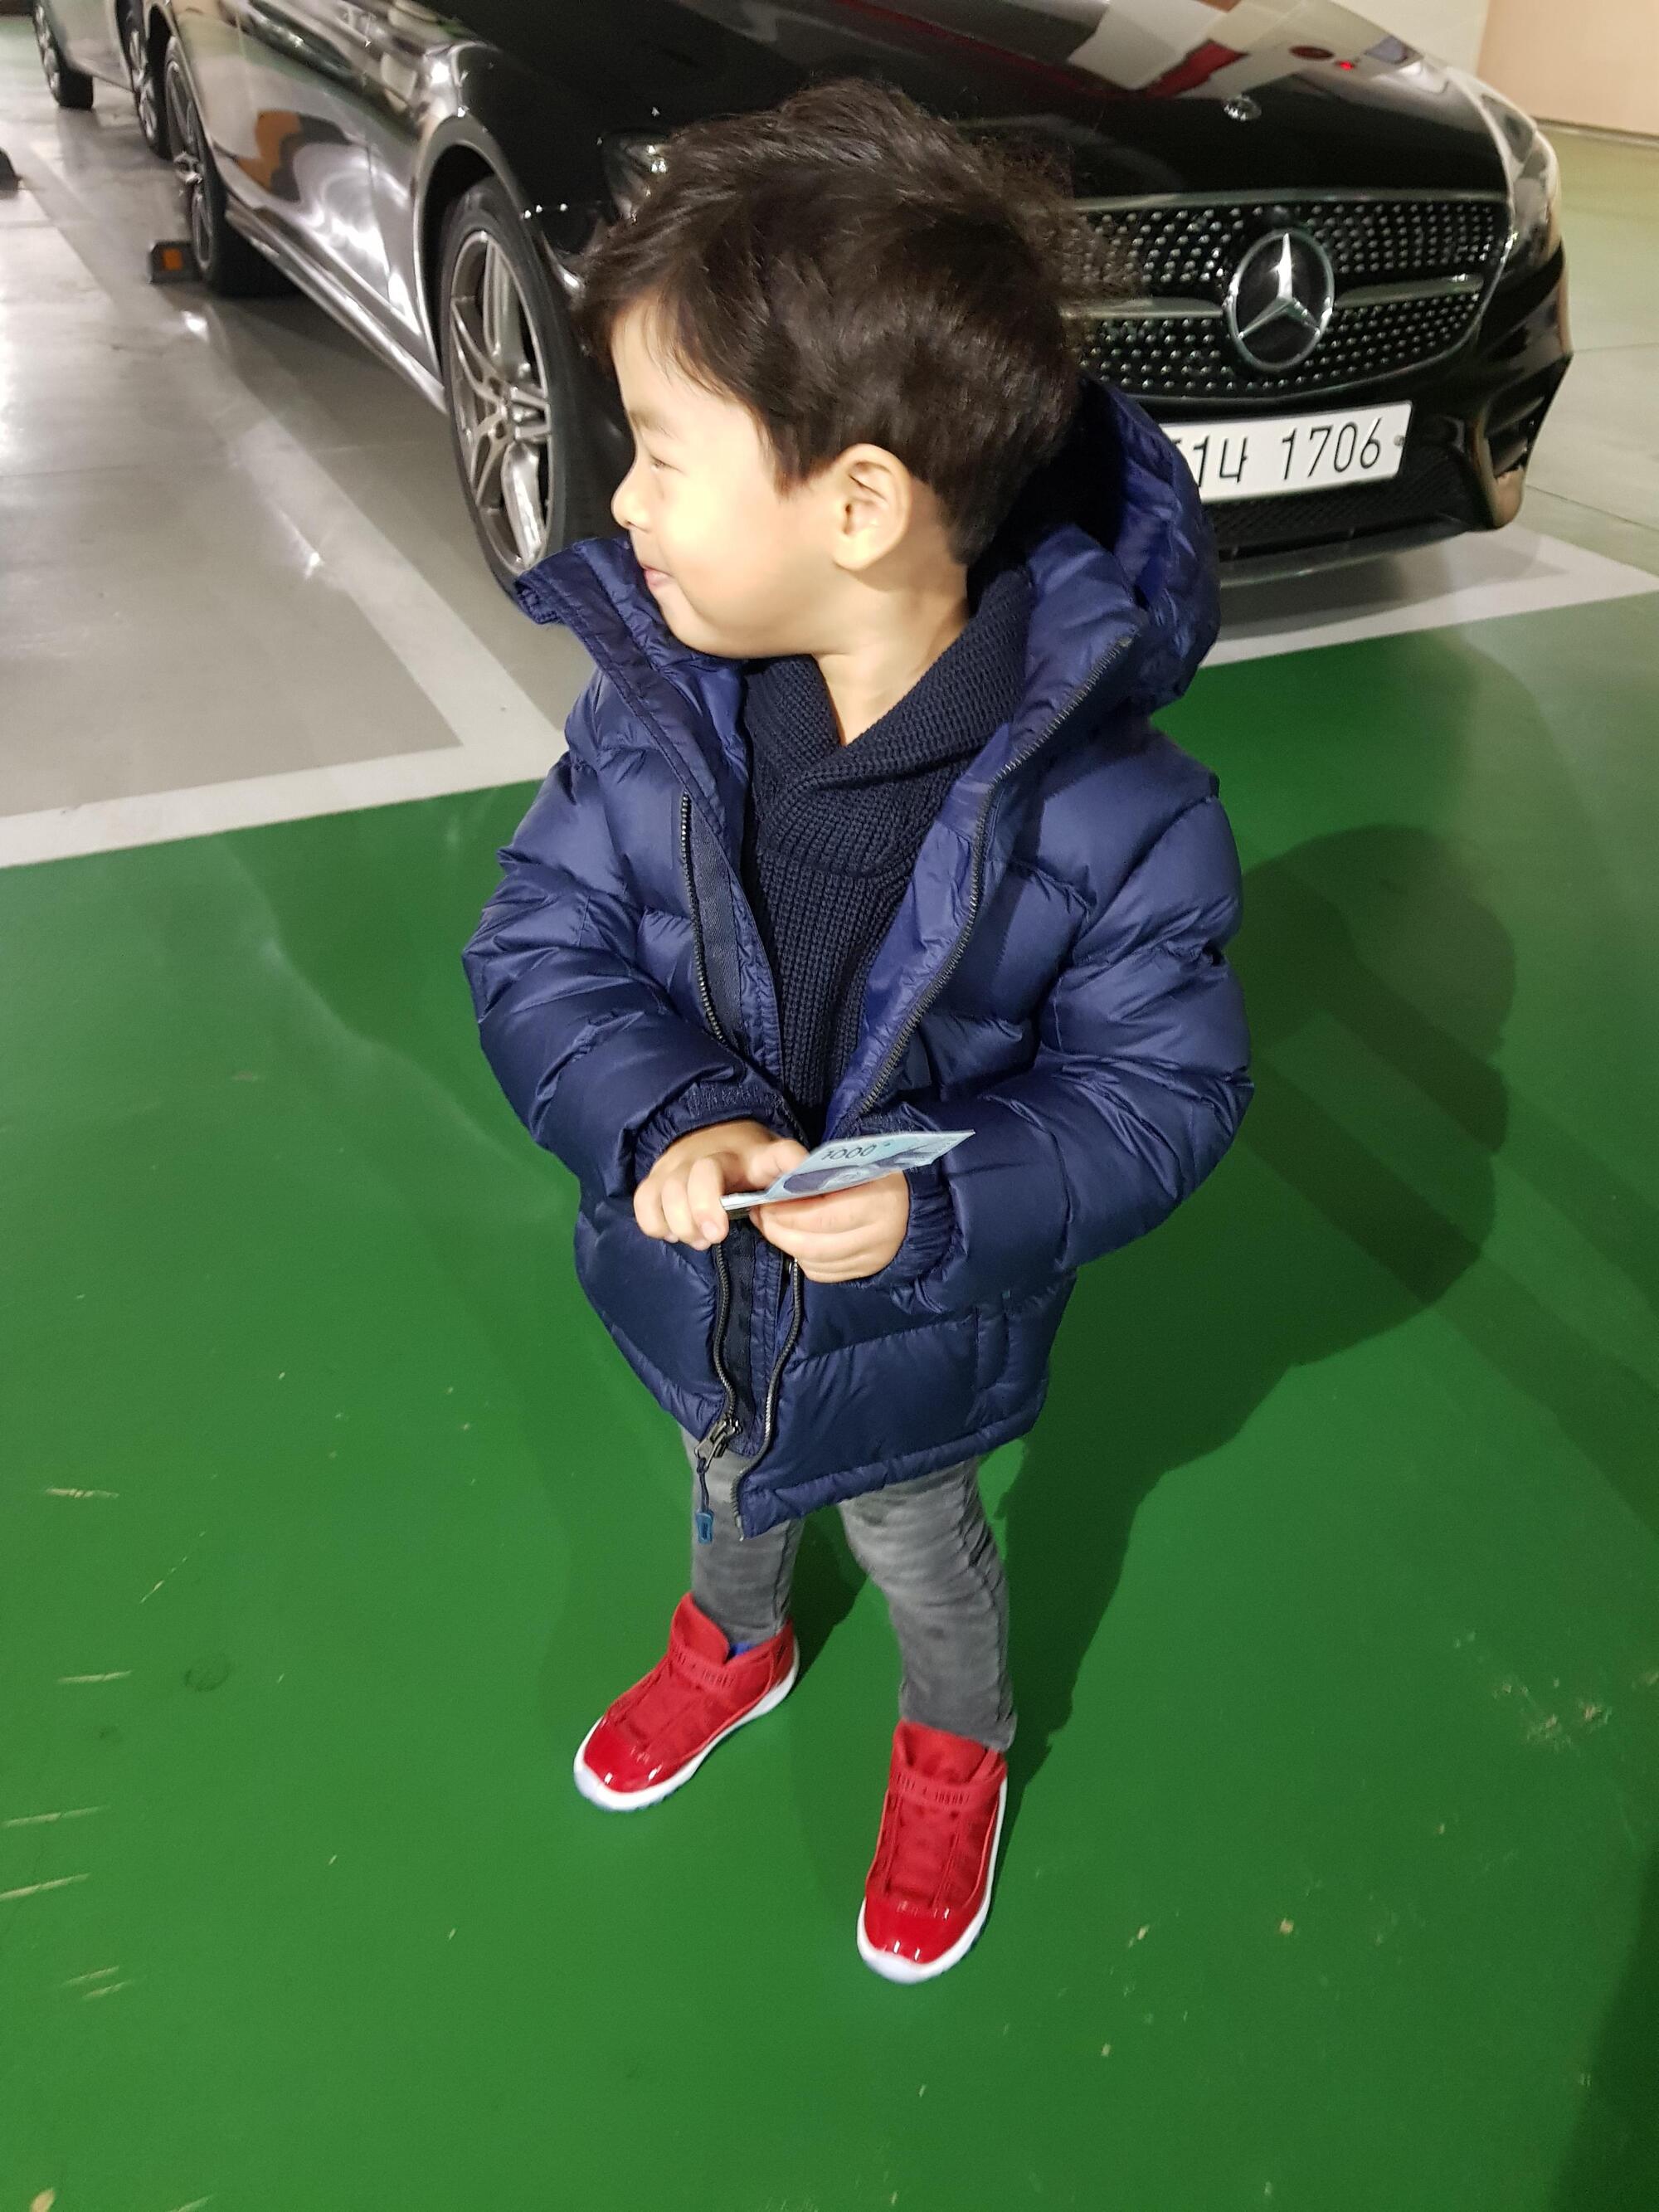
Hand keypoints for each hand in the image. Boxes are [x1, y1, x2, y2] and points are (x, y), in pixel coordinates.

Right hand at [633, 1120, 806, 1250]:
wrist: (706, 1137)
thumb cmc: (746, 1161)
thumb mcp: (774, 1165)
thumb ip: (791, 1176)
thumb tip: (817, 1184)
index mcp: (752, 1155)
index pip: (776, 1154)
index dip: (785, 1163)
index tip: (786, 1180)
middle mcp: (709, 1155)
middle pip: (702, 1175)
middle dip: (705, 1209)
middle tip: (717, 1236)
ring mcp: (677, 1166)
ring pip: (668, 1191)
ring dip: (681, 1223)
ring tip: (699, 1239)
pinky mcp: (654, 1181)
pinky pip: (645, 1202)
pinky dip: (655, 1223)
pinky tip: (673, 1233)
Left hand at [754, 1172, 909, 1283]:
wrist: (911, 1203)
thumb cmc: (876, 1175)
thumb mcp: (855, 1163)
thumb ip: (820, 1173)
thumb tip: (780, 1182)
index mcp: (878, 1202)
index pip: (823, 1216)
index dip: (788, 1212)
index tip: (767, 1201)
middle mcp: (879, 1236)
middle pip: (814, 1244)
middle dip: (779, 1230)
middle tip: (762, 1214)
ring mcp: (872, 1259)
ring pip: (815, 1261)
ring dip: (786, 1244)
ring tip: (771, 1225)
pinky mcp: (865, 1271)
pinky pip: (822, 1273)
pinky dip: (802, 1257)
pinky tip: (795, 1239)